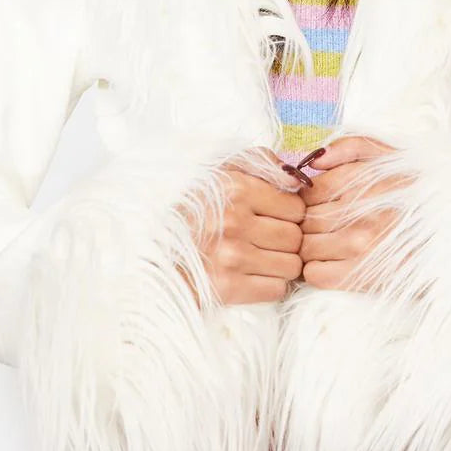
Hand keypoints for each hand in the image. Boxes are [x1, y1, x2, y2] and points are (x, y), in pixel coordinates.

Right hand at [176, 148, 305, 307]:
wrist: (155, 252)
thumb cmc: (192, 208)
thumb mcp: (219, 171)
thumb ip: (259, 162)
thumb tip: (295, 176)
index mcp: (237, 189)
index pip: (296, 207)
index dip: (291, 214)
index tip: (277, 217)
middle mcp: (236, 221)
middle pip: (296, 237)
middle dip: (288, 240)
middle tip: (271, 240)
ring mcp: (232, 257)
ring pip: (292, 265)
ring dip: (282, 263)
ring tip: (263, 257)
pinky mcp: (227, 288)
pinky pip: (277, 289)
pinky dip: (271, 284)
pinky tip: (255, 275)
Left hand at [292, 135, 409, 292]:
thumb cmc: (418, 191)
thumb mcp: (389, 155)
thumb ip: (350, 147)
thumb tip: (314, 160)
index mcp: (362, 183)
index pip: (308, 192)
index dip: (310, 199)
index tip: (321, 204)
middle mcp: (359, 214)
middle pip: (304, 221)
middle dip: (308, 223)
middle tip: (324, 227)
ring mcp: (360, 247)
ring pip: (305, 247)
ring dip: (310, 247)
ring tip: (329, 245)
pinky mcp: (363, 276)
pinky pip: (316, 274)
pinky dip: (317, 270)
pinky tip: (333, 264)